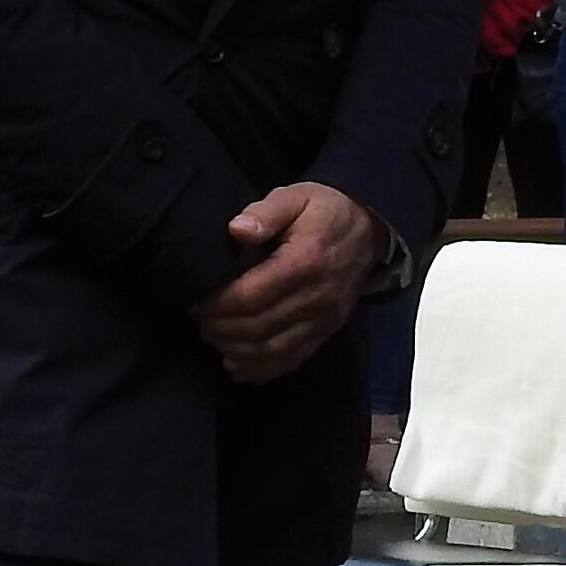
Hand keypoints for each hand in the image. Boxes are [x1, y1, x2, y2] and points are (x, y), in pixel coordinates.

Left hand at [194, 182, 382, 382]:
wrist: (369, 229)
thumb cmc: (323, 210)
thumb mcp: (295, 197)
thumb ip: (265, 212)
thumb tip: (236, 230)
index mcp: (305, 261)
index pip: (250, 297)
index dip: (216, 305)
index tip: (196, 302)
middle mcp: (318, 296)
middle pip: (257, 327)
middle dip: (220, 329)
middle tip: (200, 321)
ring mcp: (325, 318)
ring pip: (272, 350)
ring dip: (236, 350)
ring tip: (216, 337)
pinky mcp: (328, 331)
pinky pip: (291, 360)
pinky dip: (260, 368)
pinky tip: (237, 362)